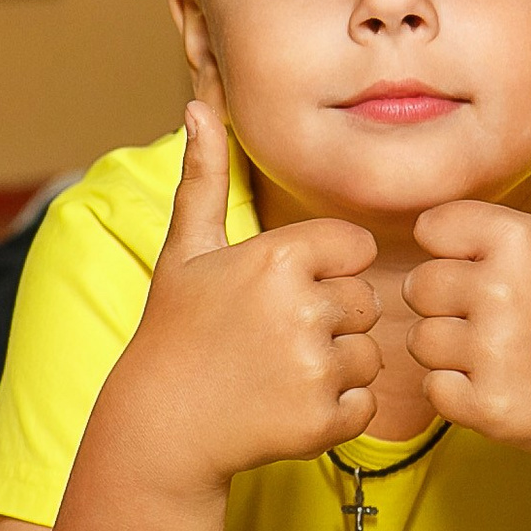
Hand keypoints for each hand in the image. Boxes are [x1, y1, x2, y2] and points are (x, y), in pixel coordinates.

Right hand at [109, 100, 381, 490]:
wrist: (160, 426)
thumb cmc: (175, 331)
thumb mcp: (186, 250)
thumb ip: (205, 176)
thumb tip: (196, 104)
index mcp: (279, 257)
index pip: (356, 251)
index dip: (324, 273)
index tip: (280, 295)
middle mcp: (302, 308)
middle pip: (366, 304)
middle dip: (331, 323)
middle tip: (272, 341)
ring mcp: (314, 366)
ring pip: (369, 355)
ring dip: (335, 368)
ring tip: (277, 375)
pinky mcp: (323, 419)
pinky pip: (365, 403)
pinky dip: (335, 411)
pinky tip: (286, 406)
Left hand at [403, 88, 530, 469]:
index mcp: (518, 239)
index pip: (432, 230)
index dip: (457, 253)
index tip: (497, 272)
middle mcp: (502, 289)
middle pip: (420, 287)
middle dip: (451, 307)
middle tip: (504, 321)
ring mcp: (492, 349)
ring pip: (421, 340)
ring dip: (453, 353)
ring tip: (506, 354)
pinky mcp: (484, 403)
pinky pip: (433, 389)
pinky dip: (460, 395)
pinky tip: (504, 387)